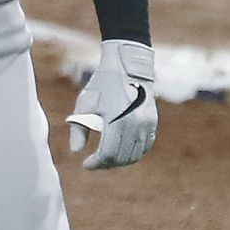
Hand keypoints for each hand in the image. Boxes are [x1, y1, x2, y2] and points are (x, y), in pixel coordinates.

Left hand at [67, 41, 156, 170]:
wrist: (127, 64)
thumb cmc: (103, 83)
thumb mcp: (85, 103)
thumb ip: (78, 130)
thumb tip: (76, 152)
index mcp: (117, 121)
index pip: (108, 154)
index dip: (96, 163)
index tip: (86, 164)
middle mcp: (135, 125)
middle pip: (122, 157)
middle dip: (107, 163)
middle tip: (96, 162)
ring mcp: (147, 124)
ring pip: (136, 154)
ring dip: (121, 159)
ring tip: (108, 157)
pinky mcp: (153, 121)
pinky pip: (146, 145)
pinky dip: (135, 151)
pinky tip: (123, 148)